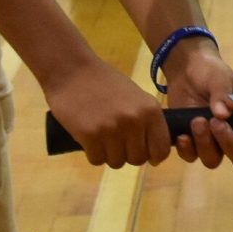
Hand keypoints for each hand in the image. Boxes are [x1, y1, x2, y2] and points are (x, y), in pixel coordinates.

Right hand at [42, 61, 173, 167]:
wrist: (71, 69)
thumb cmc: (104, 82)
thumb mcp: (135, 97)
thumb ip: (145, 120)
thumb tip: (154, 151)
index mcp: (150, 110)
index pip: (161, 149)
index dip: (153, 156)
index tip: (143, 153)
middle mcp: (135, 121)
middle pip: (137, 159)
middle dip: (127, 154)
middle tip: (115, 142)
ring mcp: (112, 129)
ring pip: (117, 162)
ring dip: (108, 155)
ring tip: (101, 138)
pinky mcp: (90, 135)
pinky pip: (97, 160)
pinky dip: (93, 153)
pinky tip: (89, 139)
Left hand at [166, 45, 232, 167]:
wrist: (187, 68)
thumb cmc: (213, 72)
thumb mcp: (222, 79)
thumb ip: (224, 95)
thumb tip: (222, 115)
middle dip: (229, 143)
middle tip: (216, 123)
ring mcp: (213, 142)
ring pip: (214, 160)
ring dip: (206, 145)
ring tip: (197, 122)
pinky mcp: (193, 142)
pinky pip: (191, 156)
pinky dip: (187, 150)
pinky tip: (183, 136)